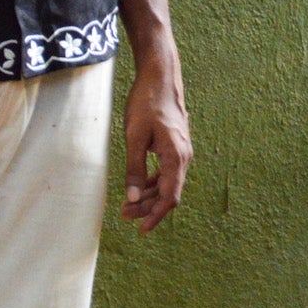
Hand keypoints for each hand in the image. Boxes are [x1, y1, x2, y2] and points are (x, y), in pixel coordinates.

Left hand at [121, 50, 190, 231]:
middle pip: (168, 194)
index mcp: (177, 157)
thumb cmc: (147, 103)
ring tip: (127, 206)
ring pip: (167, 184)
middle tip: (124, 216)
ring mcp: (181, 153)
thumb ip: (134, 168)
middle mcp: (184, 158)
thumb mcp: (135, 136)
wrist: (160, 79)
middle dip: (147, 208)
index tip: (141, 229)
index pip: (170, 197)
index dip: (156, 215)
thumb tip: (132, 198)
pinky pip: (166, 172)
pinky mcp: (175, 147)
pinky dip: (152, 183)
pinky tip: (138, 188)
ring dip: (148, 196)